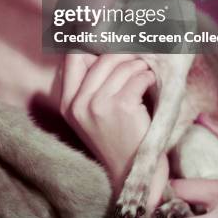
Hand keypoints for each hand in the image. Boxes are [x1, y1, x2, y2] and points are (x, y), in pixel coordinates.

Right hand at [59, 53, 166, 206]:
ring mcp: (99, 106)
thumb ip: (89, 86)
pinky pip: (137, 78)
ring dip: (138, 65)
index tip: (108, 42)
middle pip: (101, 58)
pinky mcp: (122, 108)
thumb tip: (101, 46)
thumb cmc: (115, 139)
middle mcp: (79, 103)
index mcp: (68, 103)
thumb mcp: (90, 115)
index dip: (90, 44)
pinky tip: (150, 82)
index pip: (72, 56)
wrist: (131, 175)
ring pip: (121, 66)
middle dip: (123, 53)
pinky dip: (147, 76)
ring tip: (144, 71)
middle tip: (136, 55)